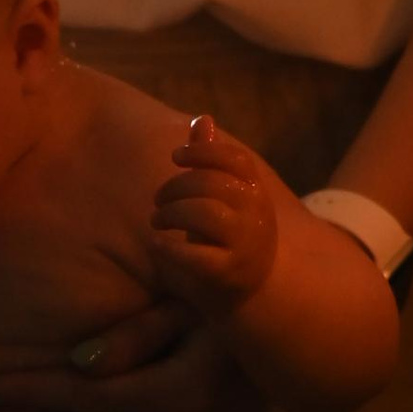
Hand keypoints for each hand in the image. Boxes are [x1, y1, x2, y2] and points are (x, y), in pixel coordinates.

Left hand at [147, 115, 279, 311]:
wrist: (248, 293)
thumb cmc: (228, 237)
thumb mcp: (222, 197)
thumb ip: (211, 161)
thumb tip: (202, 119)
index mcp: (255, 191)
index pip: (236, 160)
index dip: (204, 151)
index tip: (176, 157)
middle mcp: (255, 215)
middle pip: (212, 183)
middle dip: (175, 187)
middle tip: (157, 200)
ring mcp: (245, 244)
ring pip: (204, 213)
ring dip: (170, 214)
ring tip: (156, 221)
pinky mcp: (228, 272)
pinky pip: (195, 255)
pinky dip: (169, 249)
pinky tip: (157, 246)